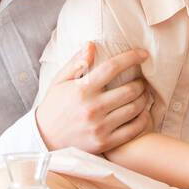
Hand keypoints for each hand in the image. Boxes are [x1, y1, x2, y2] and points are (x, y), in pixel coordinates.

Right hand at [35, 43, 152, 153]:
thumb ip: (75, 62)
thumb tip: (92, 45)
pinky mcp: (104, 143)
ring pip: (134, 109)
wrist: (44, 140)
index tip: (143, 54)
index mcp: (82, 90)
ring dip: (144, 99)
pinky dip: (143, 119)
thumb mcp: (59, 81)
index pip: (112, 67)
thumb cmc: (54, 106)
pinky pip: (133, 130)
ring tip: (143, 95)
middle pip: (130, 90)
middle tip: (142, 80)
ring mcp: (99, 127)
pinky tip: (142, 113)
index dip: (131, 57)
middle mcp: (92, 108)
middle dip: (141, 82)